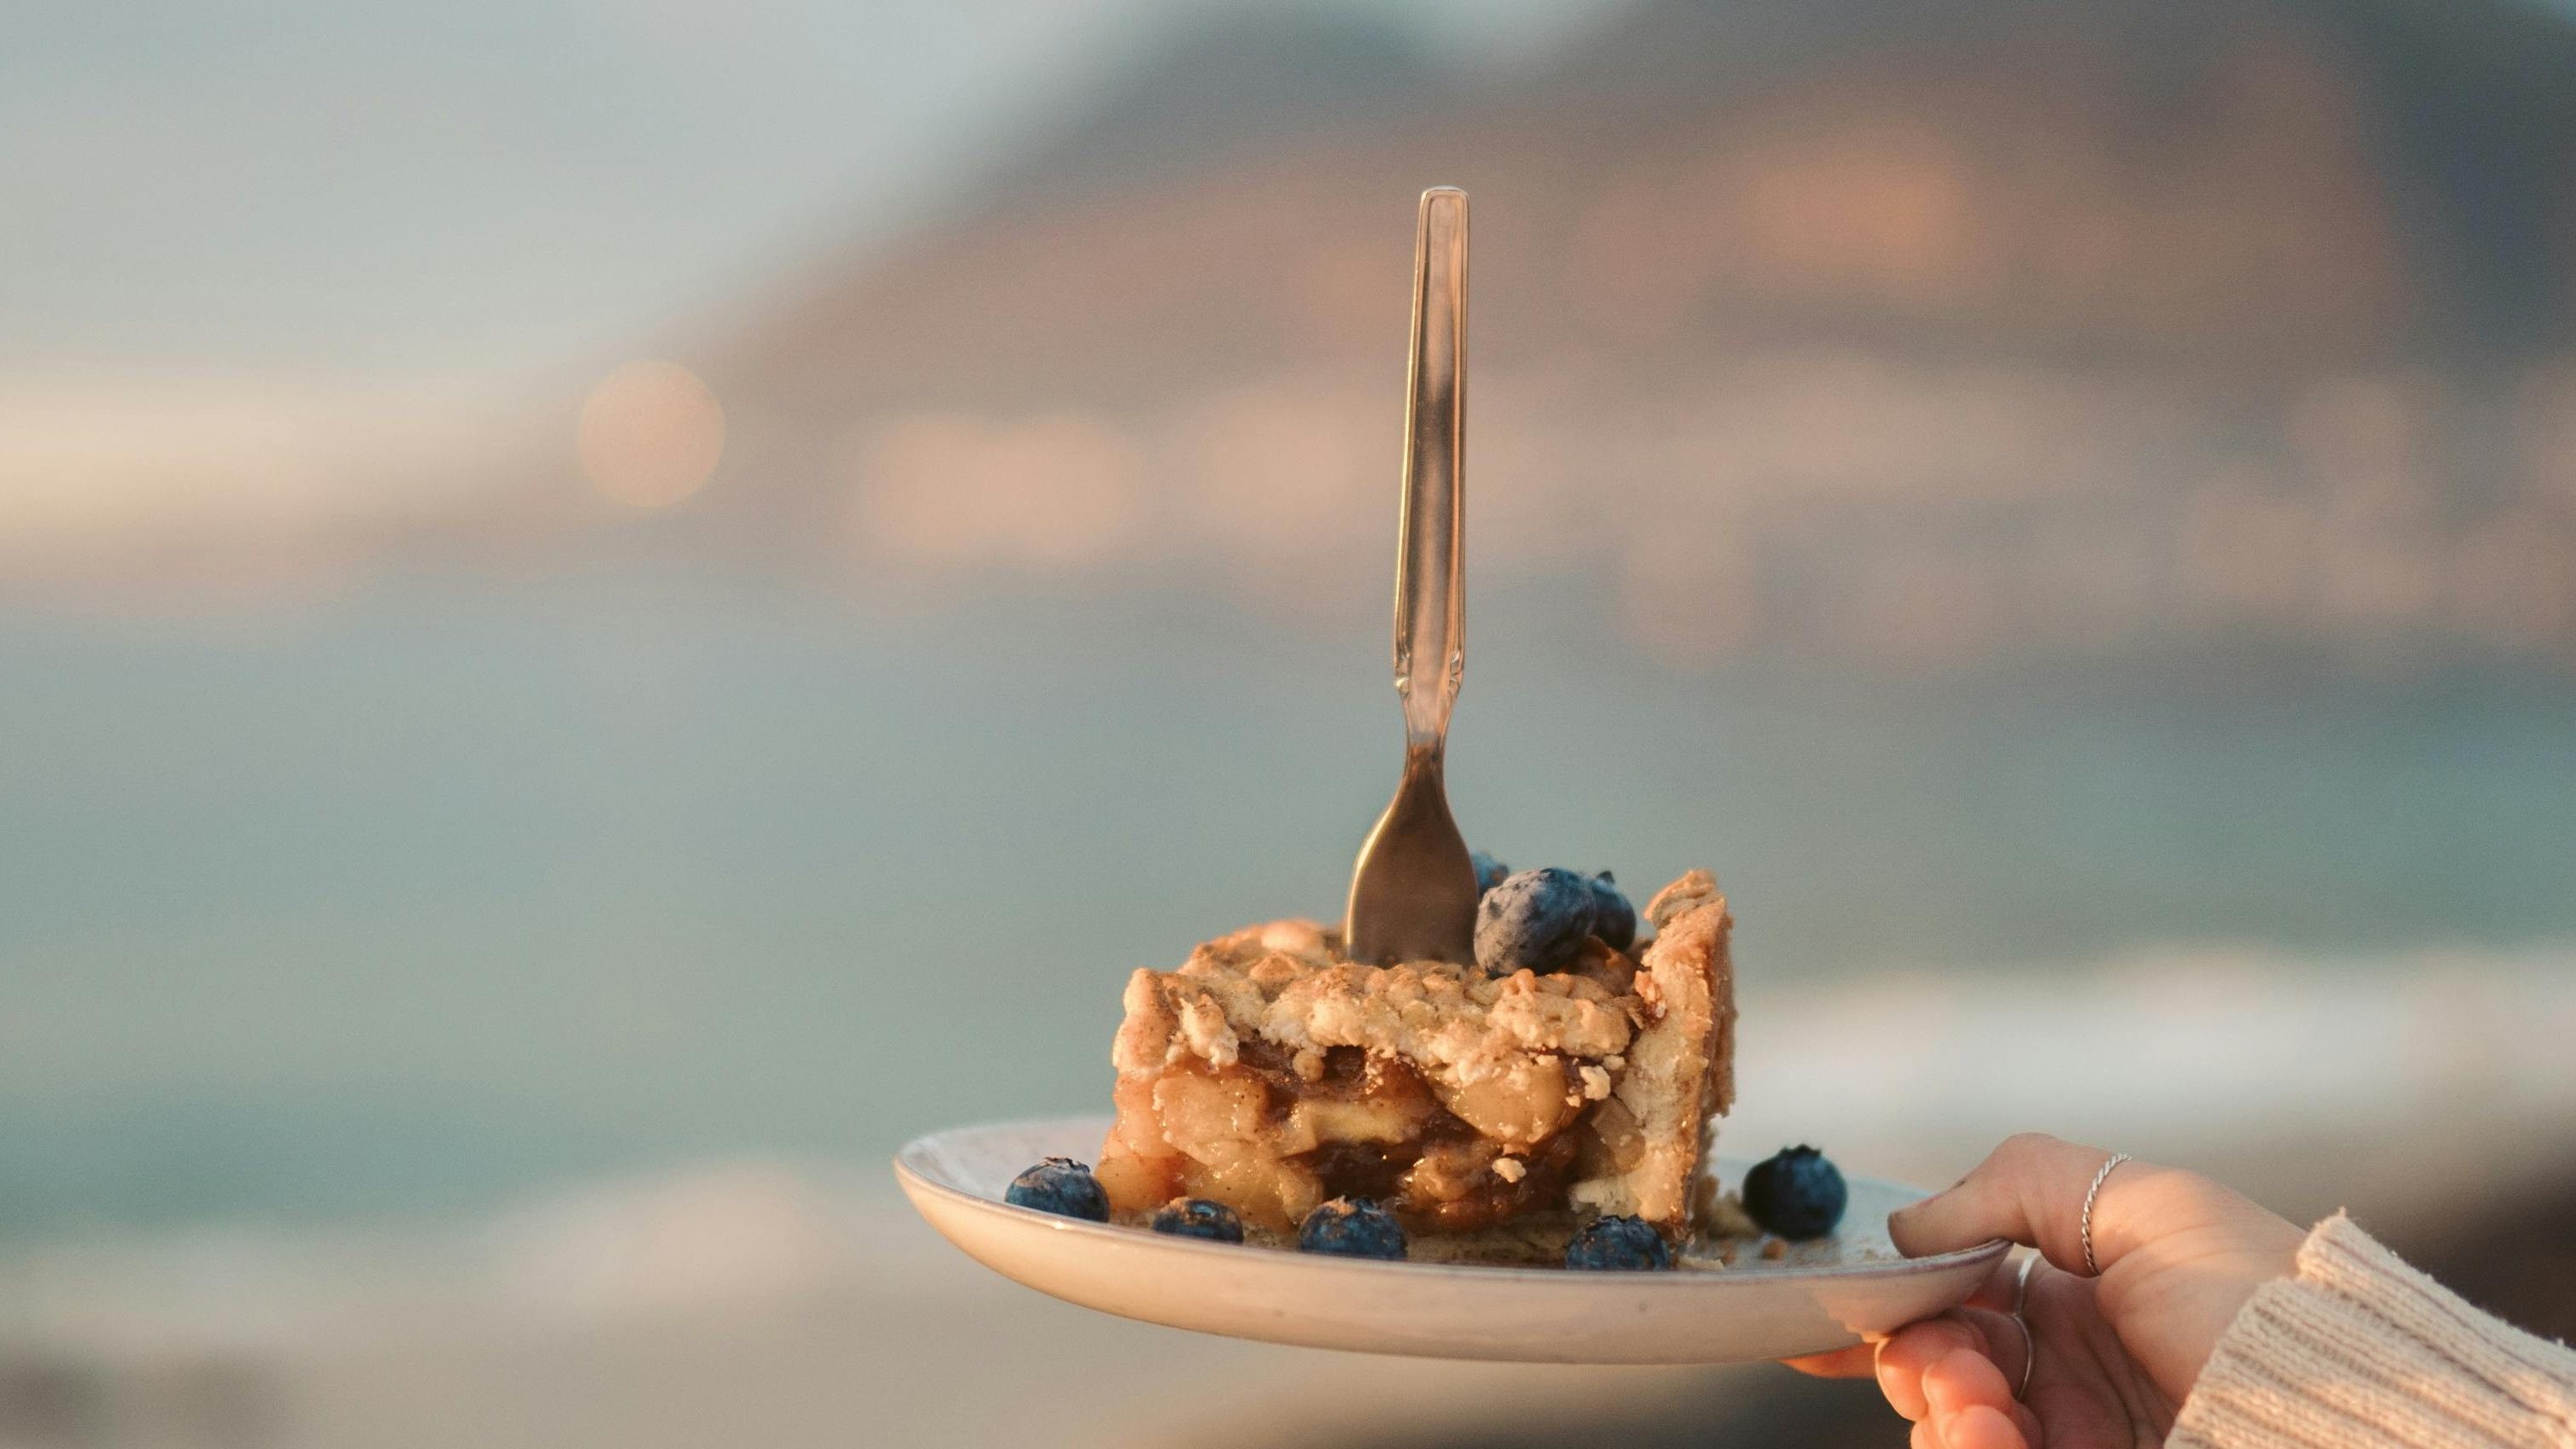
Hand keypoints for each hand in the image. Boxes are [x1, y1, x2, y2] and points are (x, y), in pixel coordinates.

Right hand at [1785, 1134, 2304, 1448]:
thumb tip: (1911, 1223)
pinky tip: (1999, 1440)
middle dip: (1916, 1364)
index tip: (1821, 1320)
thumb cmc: (2264, 1304)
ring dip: (1941, 1417)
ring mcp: (2072, 1438)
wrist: (2357, 1417)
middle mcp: (2064, 1374)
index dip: (1883, 1309)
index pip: (1950, 1300)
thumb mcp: (2152, 1207)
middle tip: (1949, 1370)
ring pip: (1948, 1431)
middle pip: (1932, 1372)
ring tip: (1989, 1419)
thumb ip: (2023, 1185)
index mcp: (2075, 1296)